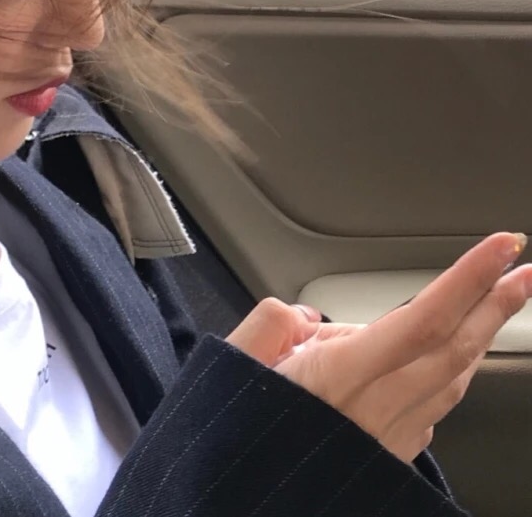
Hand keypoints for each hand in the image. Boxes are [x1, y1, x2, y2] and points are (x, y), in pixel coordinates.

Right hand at [228, 233, 531, 462]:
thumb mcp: (236, 363)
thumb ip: (271, 323)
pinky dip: (453, 373)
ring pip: (453, 380)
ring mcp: (390, 437)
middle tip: (522, 269)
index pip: (423, 318)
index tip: (499, 248)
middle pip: (455, 349)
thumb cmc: (244, 441)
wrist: (248, 504)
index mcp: (340, 377)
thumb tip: (303, 316)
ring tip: (497, 305)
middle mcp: (377, 410)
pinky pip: (435, 407)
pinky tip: (451, 361)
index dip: (468, 280)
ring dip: (482, 337)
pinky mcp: (390, 456)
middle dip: (495, 303)